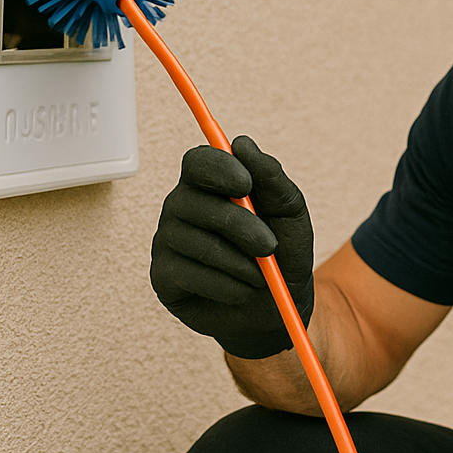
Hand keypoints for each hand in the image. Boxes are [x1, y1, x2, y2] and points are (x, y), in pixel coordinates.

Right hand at [150, 136, 314, 358]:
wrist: (279, 308)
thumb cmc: (283, 253)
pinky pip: (190, 275)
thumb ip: (271, 176)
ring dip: (239, 263)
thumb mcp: (289, 213)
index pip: (197, 161)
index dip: (217, 169)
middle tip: (269, 246)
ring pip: (197, 242)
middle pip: (195, 203)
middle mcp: (181, 207)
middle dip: (240, 226)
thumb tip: (242, 144)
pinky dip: (227, 286)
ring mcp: (167, 241)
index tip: (245, 185)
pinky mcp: (162, 277)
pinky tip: (241, 291)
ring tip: (259, 276)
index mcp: (209, 184)